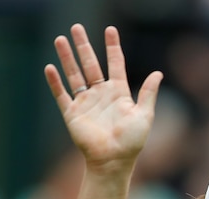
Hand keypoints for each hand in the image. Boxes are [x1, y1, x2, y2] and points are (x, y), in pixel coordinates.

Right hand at [44, 24, 162, 171]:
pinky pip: (62, 94)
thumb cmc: (132, 141)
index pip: (115, 64)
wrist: (113, 161)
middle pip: (90, 64)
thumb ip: (149, 93)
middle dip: (83, 46)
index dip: (112, 47)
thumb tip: (158, 72)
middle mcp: (101, 95)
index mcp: (119, 94)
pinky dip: (55, 82)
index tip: (110, 30)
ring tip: (60, 39)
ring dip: (67, 58)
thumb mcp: (144, 115)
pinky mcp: (72, 113)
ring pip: (74, 75)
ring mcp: (85, 103)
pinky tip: (50, 67)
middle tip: (76, 27)